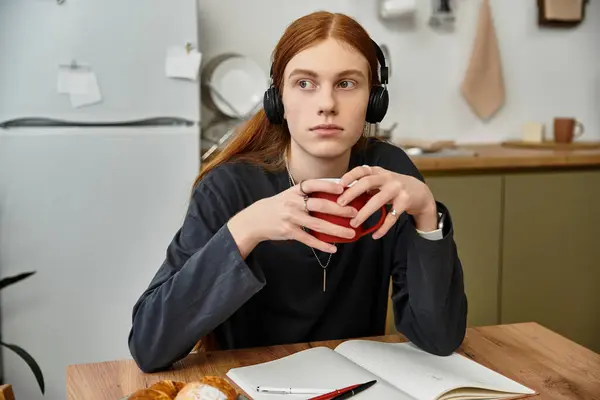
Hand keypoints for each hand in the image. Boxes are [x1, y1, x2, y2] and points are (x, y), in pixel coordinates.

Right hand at [227, 179, 357, 255]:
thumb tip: (334, 192)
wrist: (256, 220)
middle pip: (320, 205)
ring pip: (318, 224)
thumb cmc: (279, 206)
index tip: (343, 188)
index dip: (328, 185)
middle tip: (355, 213)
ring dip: (336, 229)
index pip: (313, 184)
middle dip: (340, 209)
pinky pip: (309, 239)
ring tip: (350, 233)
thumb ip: (308, 194)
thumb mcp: (290, 195)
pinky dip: (322, 245)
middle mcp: (293, 203)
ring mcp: (291, 218)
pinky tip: (333, 248)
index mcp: (295, 191)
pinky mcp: (289, 232)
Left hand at [337, 165, 437, 238]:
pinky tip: (375, 235)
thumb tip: (341, 194)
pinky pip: (392, 217)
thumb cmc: (393, 187)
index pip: (362, 170)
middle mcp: (387, 177)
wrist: (420, 191)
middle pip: (367, 182)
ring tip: (353, 223)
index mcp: (378, 172)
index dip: (349, 176)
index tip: (339, 185)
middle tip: (340, 204)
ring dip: (364, 213)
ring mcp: (397, 189)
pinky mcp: (405, 201)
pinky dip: (383, 227)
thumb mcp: (380, 181)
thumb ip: (365, 185)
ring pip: (377, 201)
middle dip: (352, 193)